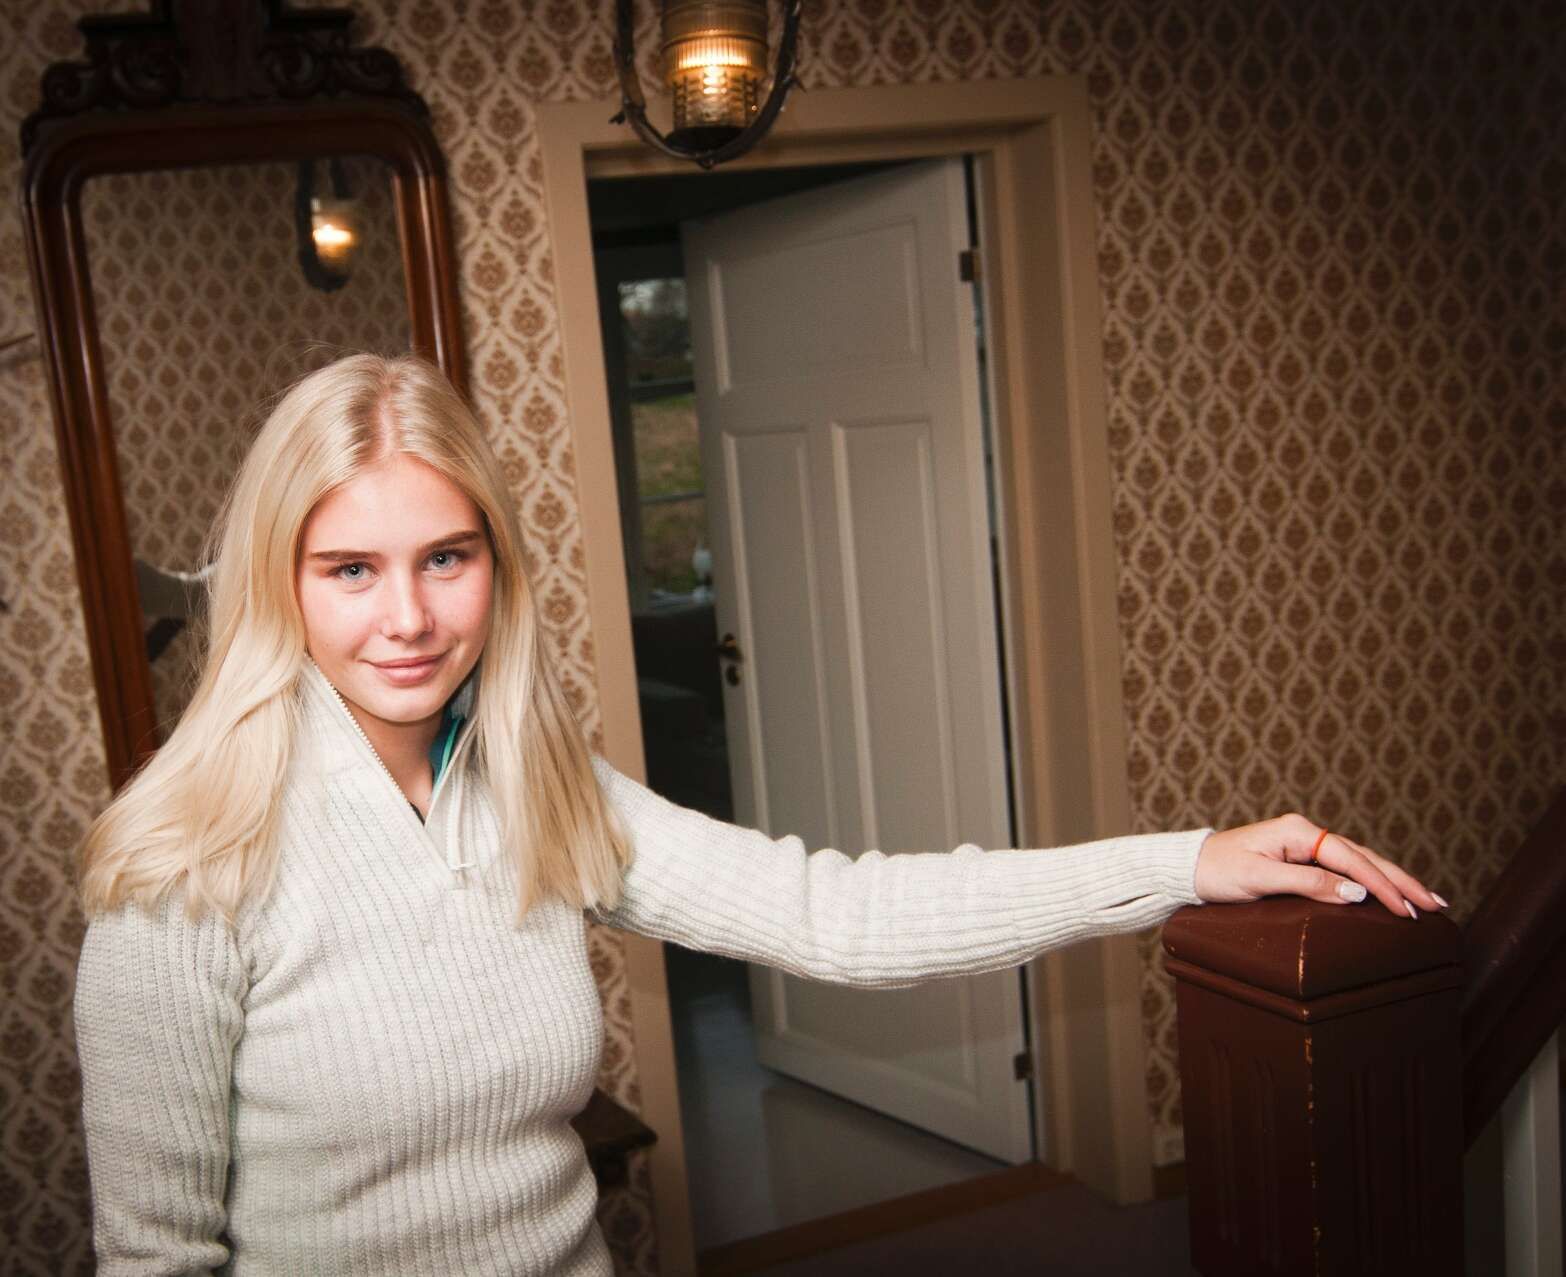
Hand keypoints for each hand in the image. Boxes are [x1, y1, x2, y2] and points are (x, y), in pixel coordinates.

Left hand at [1193, 814, 1446, 918]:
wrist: (1189, 867)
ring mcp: (1305, 843)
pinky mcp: (1301, 857)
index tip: (1408, 909)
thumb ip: (1308, 884)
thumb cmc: (1218, 872)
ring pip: (1359, 862)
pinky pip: (1345, 868)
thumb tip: (1356, 892)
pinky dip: (1371, 881)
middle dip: (1402, 881)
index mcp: (1298, 831)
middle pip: (1365, 856)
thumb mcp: (1259, 880)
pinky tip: (1388, 893)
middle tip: (1436, 906)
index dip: (1383, 884)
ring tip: (1427, 901)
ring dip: (1393, 881)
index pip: (1352, 858)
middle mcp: (1306, 832)